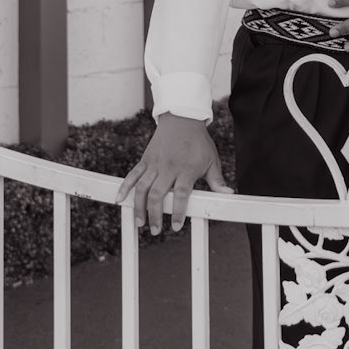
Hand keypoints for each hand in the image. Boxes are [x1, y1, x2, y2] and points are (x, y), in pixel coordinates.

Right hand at [116, 114, 230, 235]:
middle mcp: (168, 167)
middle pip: (158, 194)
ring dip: (139, 207)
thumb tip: (229, 194)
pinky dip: (125, 187)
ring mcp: (155, 163)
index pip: (181, 194)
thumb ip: (217, 180)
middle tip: (155, 230)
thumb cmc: (199, 142)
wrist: (182, 118)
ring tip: (140, 223)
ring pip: (142, 187)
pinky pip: (132, 175)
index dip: (178, 211)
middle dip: (155, 215)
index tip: (176, 226)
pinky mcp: (145, 159)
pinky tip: (119, 199)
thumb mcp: (211, 160)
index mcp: (186, 169)